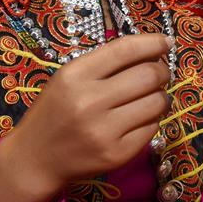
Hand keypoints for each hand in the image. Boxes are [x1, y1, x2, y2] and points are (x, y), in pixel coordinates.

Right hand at [0, 33, 172, 201]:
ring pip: (157, 102)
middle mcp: (89, 102)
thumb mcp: (68, 79)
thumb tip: (153, 50)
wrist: (36, 159)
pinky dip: (152, 119)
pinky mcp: (117, 154)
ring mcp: (104, 131)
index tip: (166, 42)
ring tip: (151, 97)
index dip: (153, 42)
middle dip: (162, 70)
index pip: (125, 49)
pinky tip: (139, 118)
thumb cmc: (56, 112)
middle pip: (149, 75)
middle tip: (160, 73)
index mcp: (74, 76)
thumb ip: (105, 63)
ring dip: (161, 96)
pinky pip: (153, 127)